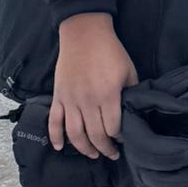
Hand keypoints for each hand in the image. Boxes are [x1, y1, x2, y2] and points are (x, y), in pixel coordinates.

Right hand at [51, 13, 137, 160]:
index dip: (119, 138)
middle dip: (104, 149)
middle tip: (111, 154)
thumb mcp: (128, 70)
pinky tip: (59, 148)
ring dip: (84, 149)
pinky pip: (54, 122)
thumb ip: (131, 92)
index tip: (123, 141)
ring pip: (75, 134)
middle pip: (95, 135)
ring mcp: (71, 100)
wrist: (85, 32)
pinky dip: (55, 137)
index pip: (113, 128)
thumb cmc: (110, 50)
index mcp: (108, 94)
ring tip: (92, 154)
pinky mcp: (58, 96)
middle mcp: (88, 101)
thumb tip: (133, 111)